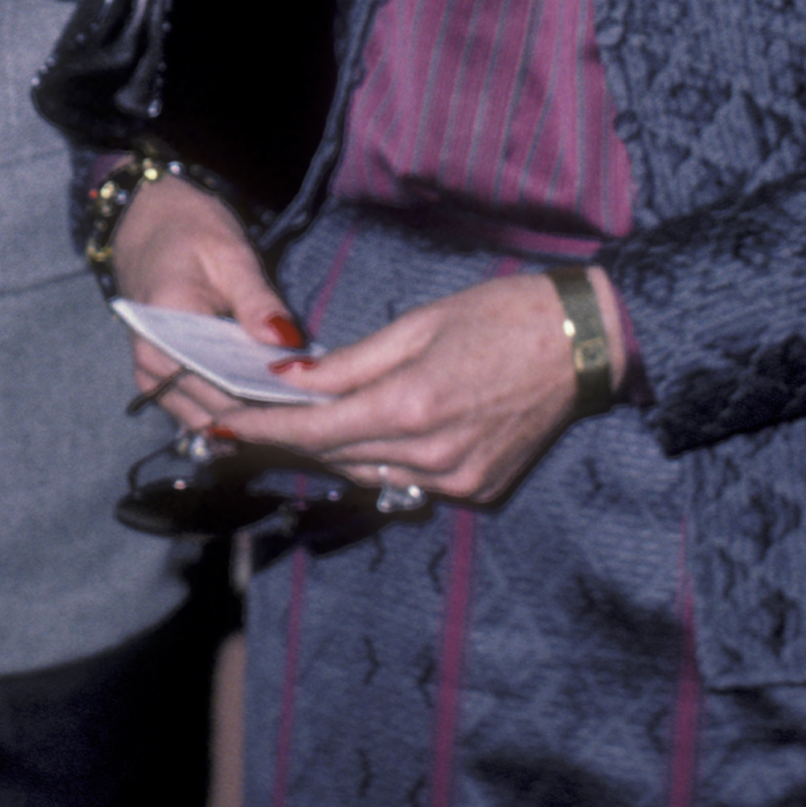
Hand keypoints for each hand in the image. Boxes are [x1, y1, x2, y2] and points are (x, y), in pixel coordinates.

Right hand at [110, 172, 303, 433]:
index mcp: (162, 329)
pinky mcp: (162, 384)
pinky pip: (202, 413)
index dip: (264, 400)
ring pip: (210, 421)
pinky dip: (236, 415)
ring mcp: (153, 378)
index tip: (310, 402)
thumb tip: (287, 342)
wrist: (151, 226)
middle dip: (265, 414)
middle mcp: (150, 363)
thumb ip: (257, 301)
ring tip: (300, 411)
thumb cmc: (191, 235)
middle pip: (216, 410)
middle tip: (318, 411)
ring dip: (252, 420)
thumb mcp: (231, 256)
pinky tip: (272, 405)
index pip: (217, 386)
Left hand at [210, 266, 623, 504]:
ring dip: (331, 455)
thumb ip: (349, 364)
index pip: (316, 430)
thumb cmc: (498, 316)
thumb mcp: (416, 326)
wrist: (583, 344)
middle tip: (244, 425)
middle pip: (337, 458)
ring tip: (291, 430)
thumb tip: (290, 379)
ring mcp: (459, 480)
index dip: (264, 431)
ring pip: (369, 476)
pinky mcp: (480, 490)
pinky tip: (360, 440)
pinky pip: (409, 484)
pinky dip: (377, 464)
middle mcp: (432, 456)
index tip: (222, 428)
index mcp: (411, 408)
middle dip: (288, 441)